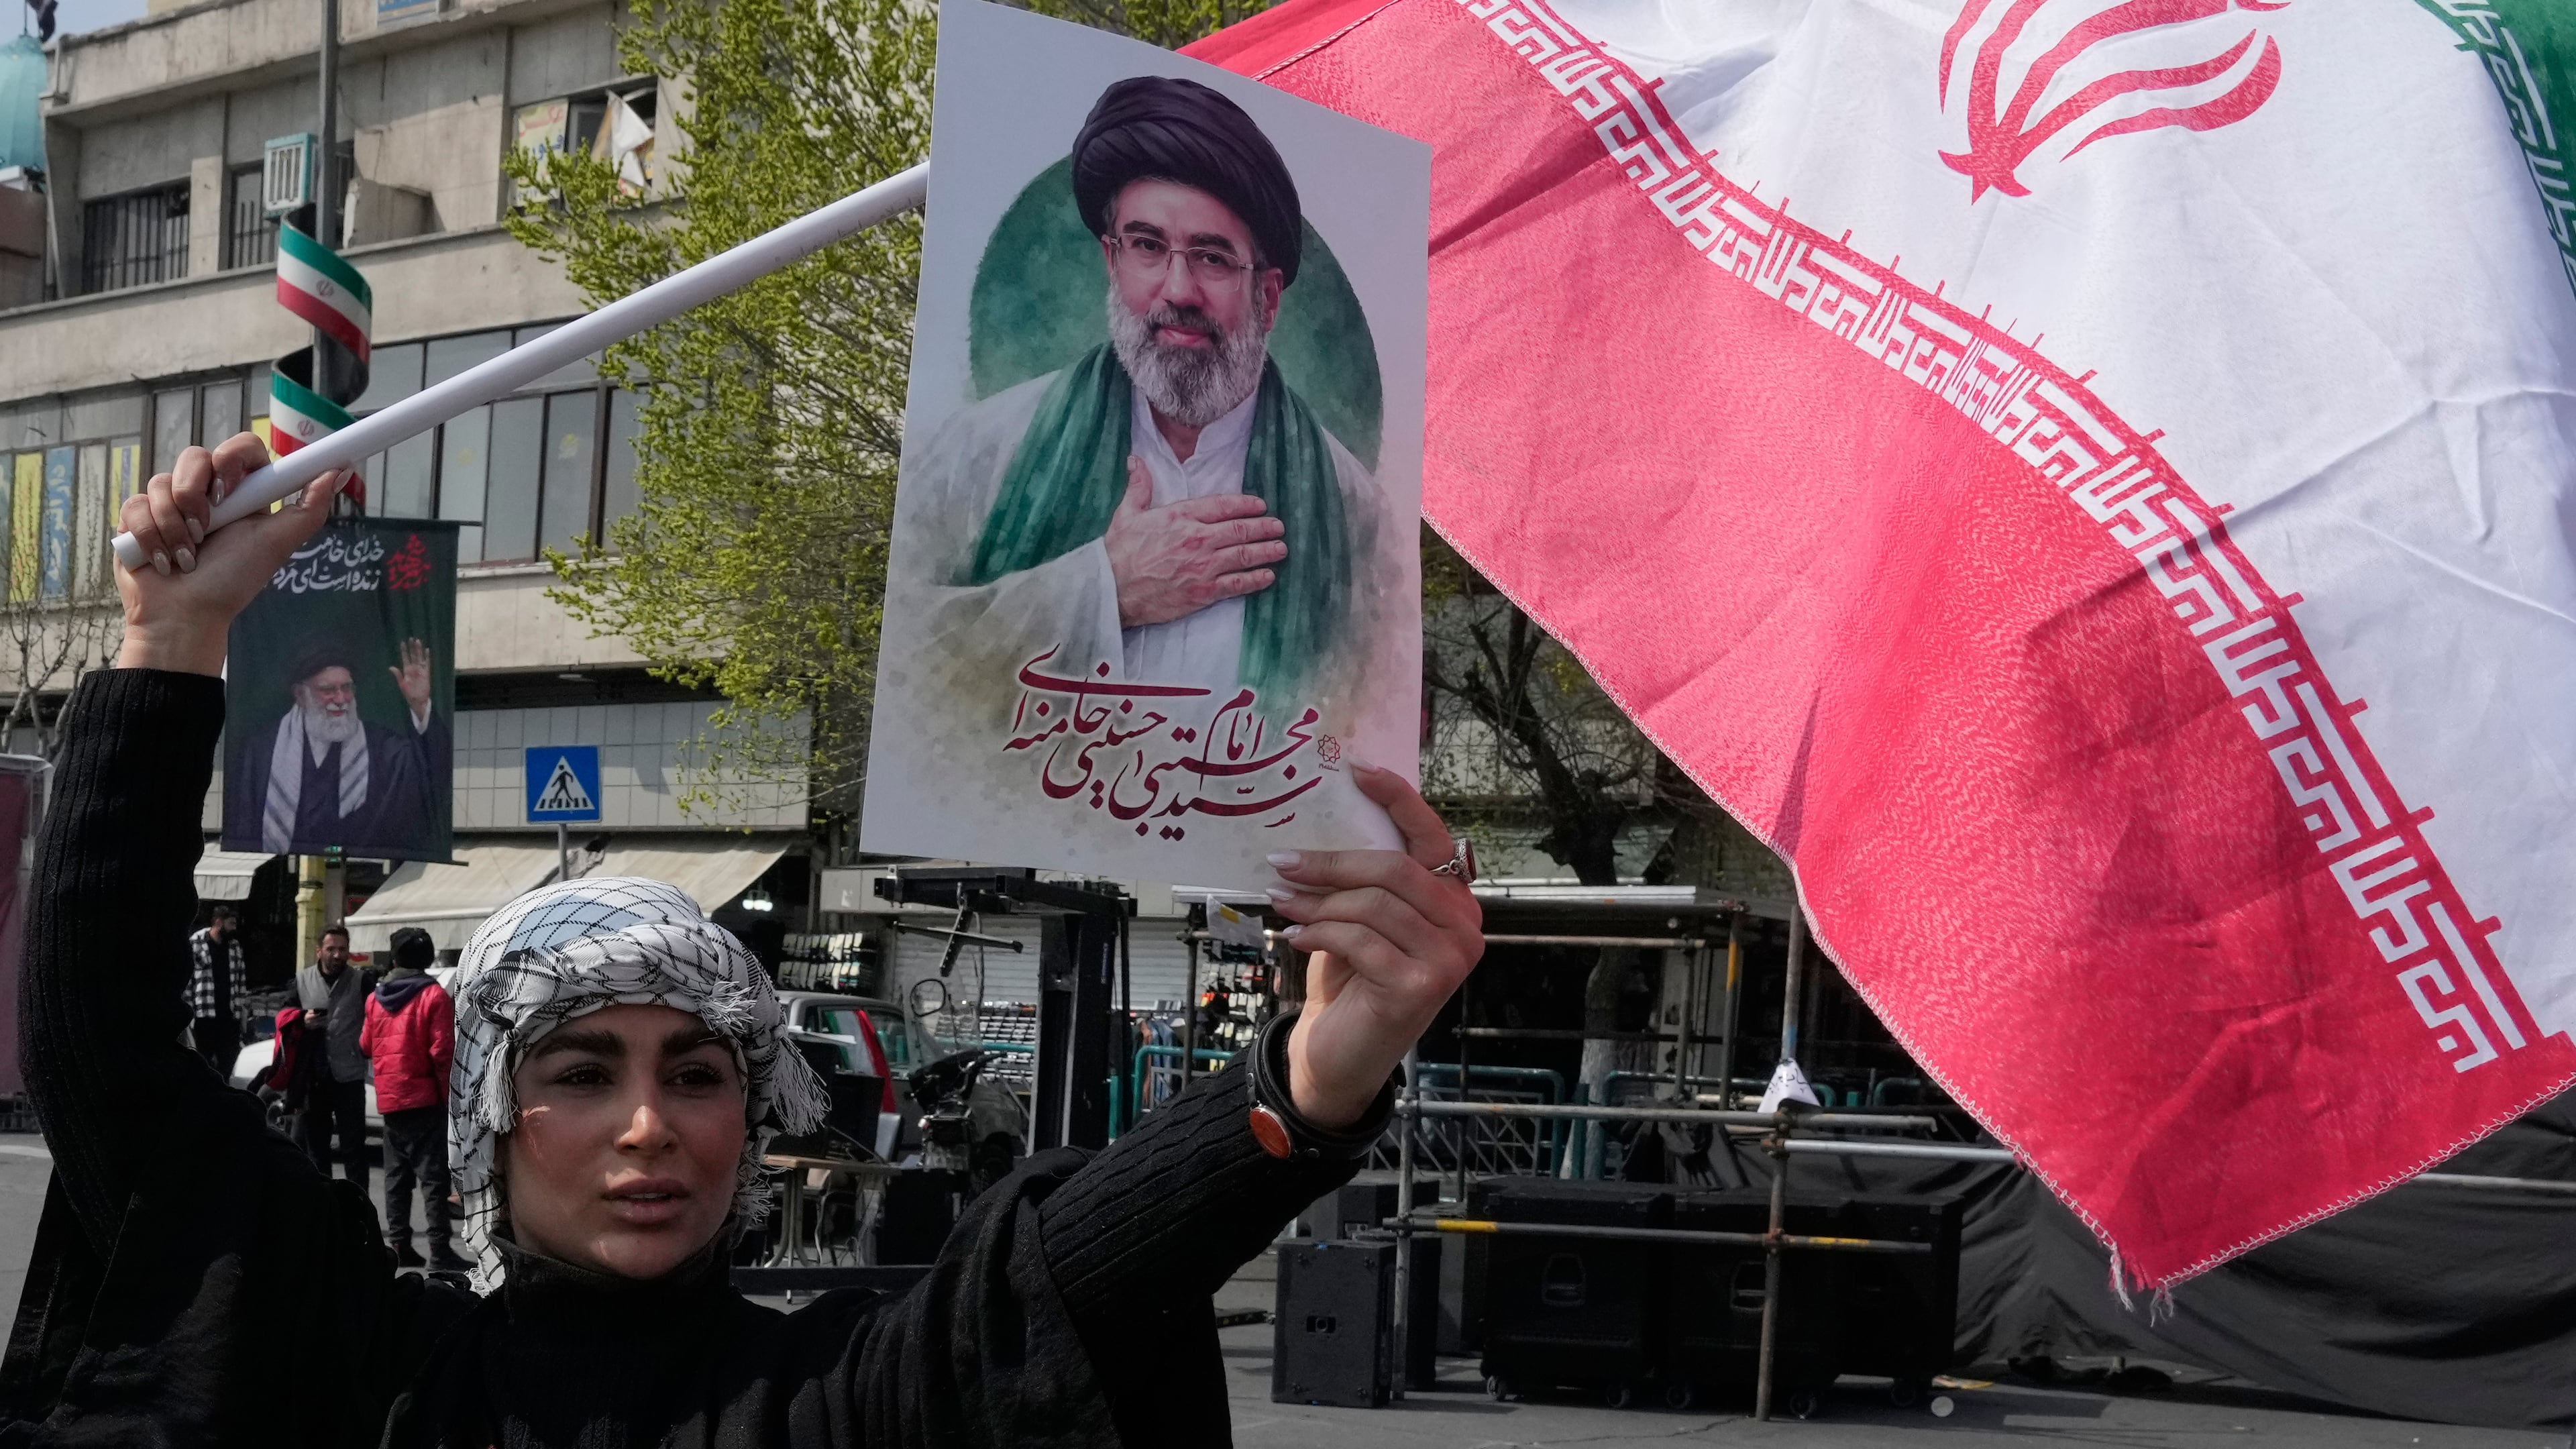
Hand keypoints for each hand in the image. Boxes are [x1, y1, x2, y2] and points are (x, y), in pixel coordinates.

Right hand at [113, 435, 348, 677]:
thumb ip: (309, 507)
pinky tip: (162, 559)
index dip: (234, 457)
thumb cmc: (233, 580)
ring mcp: (170, 503)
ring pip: (163, 481)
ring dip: (175, 524)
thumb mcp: (277, 542)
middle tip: (207, 527)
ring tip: (187, 555)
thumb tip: (338, 470)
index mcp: (243, 492)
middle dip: (197, 493)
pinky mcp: (139, 516)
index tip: (232, 487)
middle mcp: (207, 492)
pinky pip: (136, 504)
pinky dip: (150, 536)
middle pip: (196, 455)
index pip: (242, 448)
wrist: (184, 615)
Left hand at [390, 637, 432, 718]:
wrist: (418, 700)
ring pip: (420, 657)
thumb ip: (398, 675)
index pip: (405, 658)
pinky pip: (427, 663)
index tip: (403, 643)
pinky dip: (427, 657)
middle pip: (413, 655)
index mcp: (406, 670)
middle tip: (411, 638)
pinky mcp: (427, 673)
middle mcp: (413, 668)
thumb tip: (391, 667)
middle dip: (412, 647)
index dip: (404, 650)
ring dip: (419, 650)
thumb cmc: (409, 694)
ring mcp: (420, 670)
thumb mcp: (402, 685)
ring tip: (418, 641)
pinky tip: (427, 651)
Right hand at [1102, 455, 1285, 627]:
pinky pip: (1236, 584)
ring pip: (1243, 556)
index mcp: (1180, 516)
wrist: (1112, 589)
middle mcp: (1196, 539)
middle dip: (1263, 527)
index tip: (1260, 505)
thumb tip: (1136, 460)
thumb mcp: (1126, 513)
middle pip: (1240, 530)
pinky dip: (1255, 580)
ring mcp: (1202, 566)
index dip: (1245, 504)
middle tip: (1278, 527)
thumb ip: (1139, 486)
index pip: (1222, 505)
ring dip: (1266, 552)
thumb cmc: (1118, 553)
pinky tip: (1267, 576)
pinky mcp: (1203, 592)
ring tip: (1281, 548)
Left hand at [1267, 764, 1483, 1129]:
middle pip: (1395, 869)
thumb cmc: (1352, 979)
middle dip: (1333, 861)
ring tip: (1282, 899)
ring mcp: (1449, 959)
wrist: (1344, 1052)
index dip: (1397, 799)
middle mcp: (1464, 925)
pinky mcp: (1422, 987)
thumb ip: (1363, 879)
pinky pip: (1362, 941)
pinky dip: (1321, 933)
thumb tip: (1318, 824)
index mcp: (1454, 898)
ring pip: (1374, 905)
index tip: (1357, 770)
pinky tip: (1296, 934)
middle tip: (1283, 860)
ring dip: (1319, 900)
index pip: (1431, 836)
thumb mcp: (1361, 918)